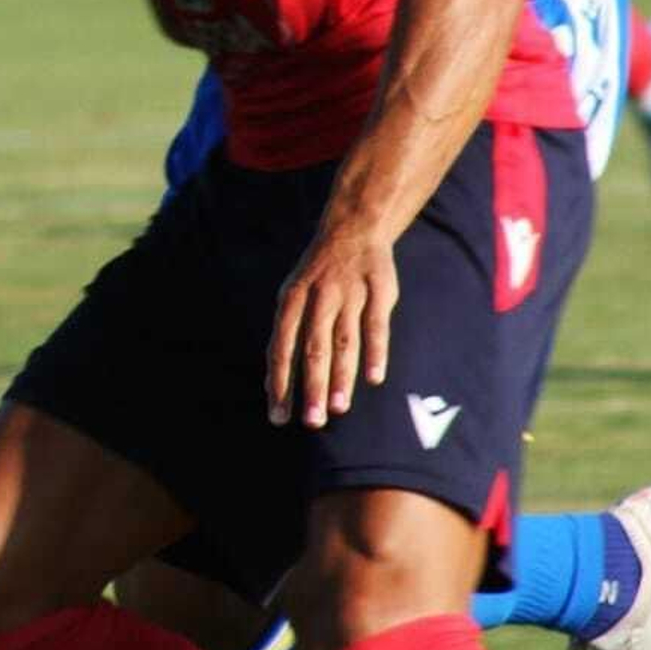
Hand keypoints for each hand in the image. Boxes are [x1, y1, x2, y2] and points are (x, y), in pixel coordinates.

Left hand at [266, 217, 397, 430]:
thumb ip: (285, 340)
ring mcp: (350, 292)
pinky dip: (376, 352)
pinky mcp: (378, 290)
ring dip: (341, 375)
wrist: (352, 227)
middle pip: (313, 348)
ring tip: (338, 408)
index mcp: (291, 300)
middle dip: (311, 386)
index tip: (278, 417)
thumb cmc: (317, 276)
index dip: (279, 383)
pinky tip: (374, 378)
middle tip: (312, 422)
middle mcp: (318, 297)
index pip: (281, 347)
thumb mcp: (292, 297)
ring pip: (344, 340)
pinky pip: (376, 325)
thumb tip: (272, 389)